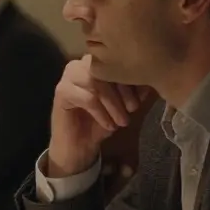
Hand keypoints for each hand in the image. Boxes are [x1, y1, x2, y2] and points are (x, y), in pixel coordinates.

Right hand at [49, 55, 147, 176]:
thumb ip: (135, 91)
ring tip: (122, 121)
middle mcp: (79, 64)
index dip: (130, 80)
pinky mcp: (61, 91)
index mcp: (95, 63)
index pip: (116, 62)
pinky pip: (87, 98)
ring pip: (96, 82)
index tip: (139, 102)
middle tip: (133, 110)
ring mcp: (68, 76)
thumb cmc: (100, 122)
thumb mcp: (122, 106)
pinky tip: (109, 125)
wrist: (78, 146)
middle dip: (123, 91)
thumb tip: (148, 80)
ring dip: (113, 104)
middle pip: (106, 70)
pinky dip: (101, 113)